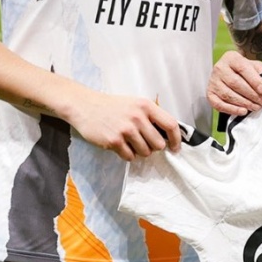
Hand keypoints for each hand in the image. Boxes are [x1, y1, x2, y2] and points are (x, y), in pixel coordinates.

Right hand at [66, 91, 181, 159]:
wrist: (84, 106)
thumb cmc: (112, 106)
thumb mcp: (135, 104)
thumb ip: (151, 116)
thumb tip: (168, 136)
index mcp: (146, 106)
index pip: (171, 125)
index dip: (176, 139)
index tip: (175, 147)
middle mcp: (138, 117)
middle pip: (159, 144)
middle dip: (153, 147)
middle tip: (144, 142)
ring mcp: (126, 130)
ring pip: (145, 153)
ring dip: (140, 151)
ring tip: (130, 142)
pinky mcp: (114, 141)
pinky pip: (130, 157)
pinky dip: (127, 155)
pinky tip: (120, 145)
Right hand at [208, 50, 261, 115]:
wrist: (230, 74)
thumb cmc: (244, 71)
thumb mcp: (254, 66)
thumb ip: (261, 71)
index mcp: (231, 58)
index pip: (243, 68)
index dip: (254, 80)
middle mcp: (219, 68)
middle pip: (235, 83)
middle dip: (251, 94)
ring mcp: (213, 81)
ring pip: (228, 94)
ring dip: (244, 103)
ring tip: (255, 106)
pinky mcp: (210, 94)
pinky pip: (219, 104)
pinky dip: (232, 109)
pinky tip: (243, 111)